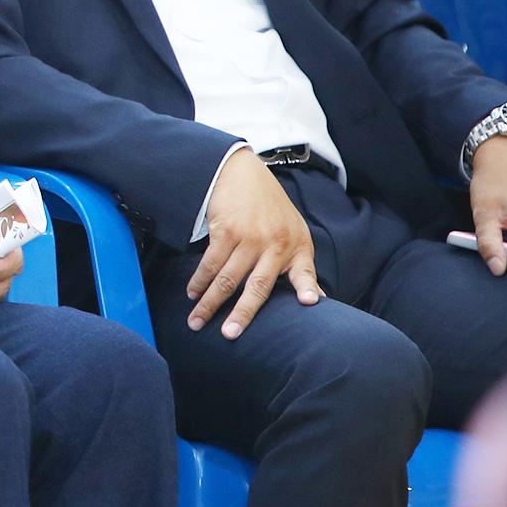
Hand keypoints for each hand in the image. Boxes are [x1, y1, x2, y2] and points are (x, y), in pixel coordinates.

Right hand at [186, 149, 321, 339]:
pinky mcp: (226, 231)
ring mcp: (249, 237)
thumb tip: (313, 299)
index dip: (306, 287)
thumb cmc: (270, 208)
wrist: (243, 172)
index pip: (304, 271)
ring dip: (209, 302)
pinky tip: (193, 293)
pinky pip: (210, 263)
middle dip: (242, 313)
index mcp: (296, 246)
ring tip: (197, 322)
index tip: (308, 303)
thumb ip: (300, 266)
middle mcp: (275, 243)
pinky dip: (199, 280)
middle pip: (257, 286)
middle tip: (230, 334)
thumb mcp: (294, 232)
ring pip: (227, 278)